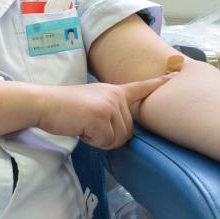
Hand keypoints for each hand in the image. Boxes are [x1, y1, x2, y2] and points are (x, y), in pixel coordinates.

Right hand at [37, 75, 173, 149]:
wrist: (44, 103)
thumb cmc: (64, 106)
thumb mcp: (92, 102)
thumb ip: (110, 110)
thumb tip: (121, 131)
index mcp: (114, 91)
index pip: (140, 88)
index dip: (158, 84)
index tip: (175, 77)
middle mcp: (116, 96)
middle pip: (128, 131)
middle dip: (109, 136)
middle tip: (88, 125)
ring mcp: (109, 106)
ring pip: (118, 138)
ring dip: (101, 140)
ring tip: (84, 126)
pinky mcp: (101, 117)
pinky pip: (106, 142)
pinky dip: (92, 141)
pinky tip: (80, 129)